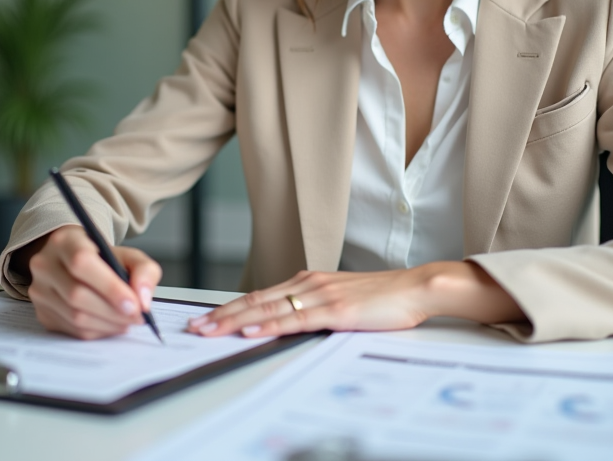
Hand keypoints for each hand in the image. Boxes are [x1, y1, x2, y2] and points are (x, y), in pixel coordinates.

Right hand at [20, 225, 162, 339]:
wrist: (75, 263)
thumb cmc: (102, 259)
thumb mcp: (128, 255)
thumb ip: (144, 271)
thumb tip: (143, 299)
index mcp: (64, 241)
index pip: (82, 263)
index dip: (109, 287)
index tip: (134, 304)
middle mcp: (44, 265)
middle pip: (77, 294)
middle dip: (113, 311)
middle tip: (137, 317)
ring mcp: (39, 291)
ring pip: (74, 316)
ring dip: (107, 324)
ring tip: (127, 321)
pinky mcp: (41, 313)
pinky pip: (72, 330)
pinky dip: (97, 331)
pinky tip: (111, 324)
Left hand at [186, 261, 523, 338]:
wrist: (416, 287)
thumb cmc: (384, 297)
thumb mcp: (342, 301)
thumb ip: (315, 308)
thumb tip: (290, 322)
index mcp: (308, 281)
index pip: (260, 295)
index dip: (231, 308)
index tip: (207, 319)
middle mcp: (309, 283)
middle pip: (256, 300)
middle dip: (222, 315)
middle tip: (195, 327)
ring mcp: (321, 295)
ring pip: (268, 308)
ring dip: (235, 320)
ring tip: (210, 330)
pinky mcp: (336, 309)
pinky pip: (295, 318)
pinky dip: (269, 323)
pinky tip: (251, 329)